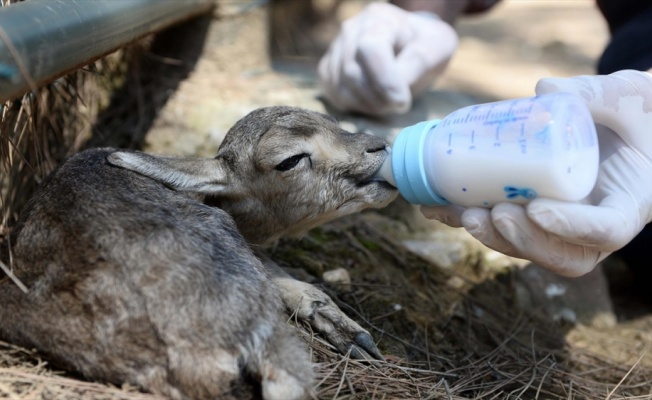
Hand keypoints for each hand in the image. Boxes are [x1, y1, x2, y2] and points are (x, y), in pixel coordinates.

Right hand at [318, 2, 456, 115]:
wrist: (410, 46)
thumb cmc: (425, 45)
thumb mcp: (437, 47)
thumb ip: (418, 62)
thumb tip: (395, 87)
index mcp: (379, 19)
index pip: (370, 50)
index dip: (385, 81)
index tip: (403, 100)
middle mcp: (351, 30)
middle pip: (352, 72)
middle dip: (379, 98)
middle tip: (400, 105)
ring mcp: (336, 50)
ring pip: (342, 87)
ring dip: (368, 105)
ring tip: (389, 103)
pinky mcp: (329, 69)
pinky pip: (334, 94)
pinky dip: (355, 106)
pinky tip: (374, 102)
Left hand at [421, 70, 651, 276]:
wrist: (622, 129)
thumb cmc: (635, 115)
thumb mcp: (629, 99)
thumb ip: (597, 95)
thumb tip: (544, 90)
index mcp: (628, 204)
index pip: (606, 230)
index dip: (572, 227)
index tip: (538, 209)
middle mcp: (593, 227)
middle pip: (560, 254)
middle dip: (521, 240)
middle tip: (492, 214)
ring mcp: (560, 226)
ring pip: (526, 246)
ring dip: (489, 235)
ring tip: (456, 211)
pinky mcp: (531, 216)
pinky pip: (502, 227)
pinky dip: (468, 218)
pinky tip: (437, 205)